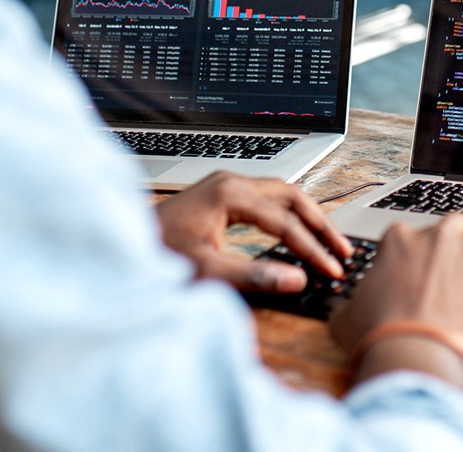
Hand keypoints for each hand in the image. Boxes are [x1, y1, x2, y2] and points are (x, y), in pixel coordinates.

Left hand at [155, 171, 351, 292]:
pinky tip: (295, 231)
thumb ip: (254, 276)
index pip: (286, 222)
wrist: (119, 245)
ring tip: (328, 241)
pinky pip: (266, 199)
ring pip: (281, 194)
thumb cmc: (155, 254)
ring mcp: (224, 185)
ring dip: (307, 217)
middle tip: (342, 251)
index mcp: (230, 194)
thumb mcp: (206, 271)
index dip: (312, 248)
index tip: (332, 270)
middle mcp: (231, 182)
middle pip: (292, 196)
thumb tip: (297, 279)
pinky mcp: (219, 195)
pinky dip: (288, 215)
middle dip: (320, 225)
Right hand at [329, 213, 462, 386]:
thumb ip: (349, 303)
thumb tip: (346, 310)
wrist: (414, 355)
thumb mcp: (347, 317)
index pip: (411, 233)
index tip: (417, 272)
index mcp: (399, 240)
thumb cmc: (379, 336)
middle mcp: (436, 237)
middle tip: (450, 267)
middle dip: (453, 241)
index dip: (415, 253)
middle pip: (453, 223)